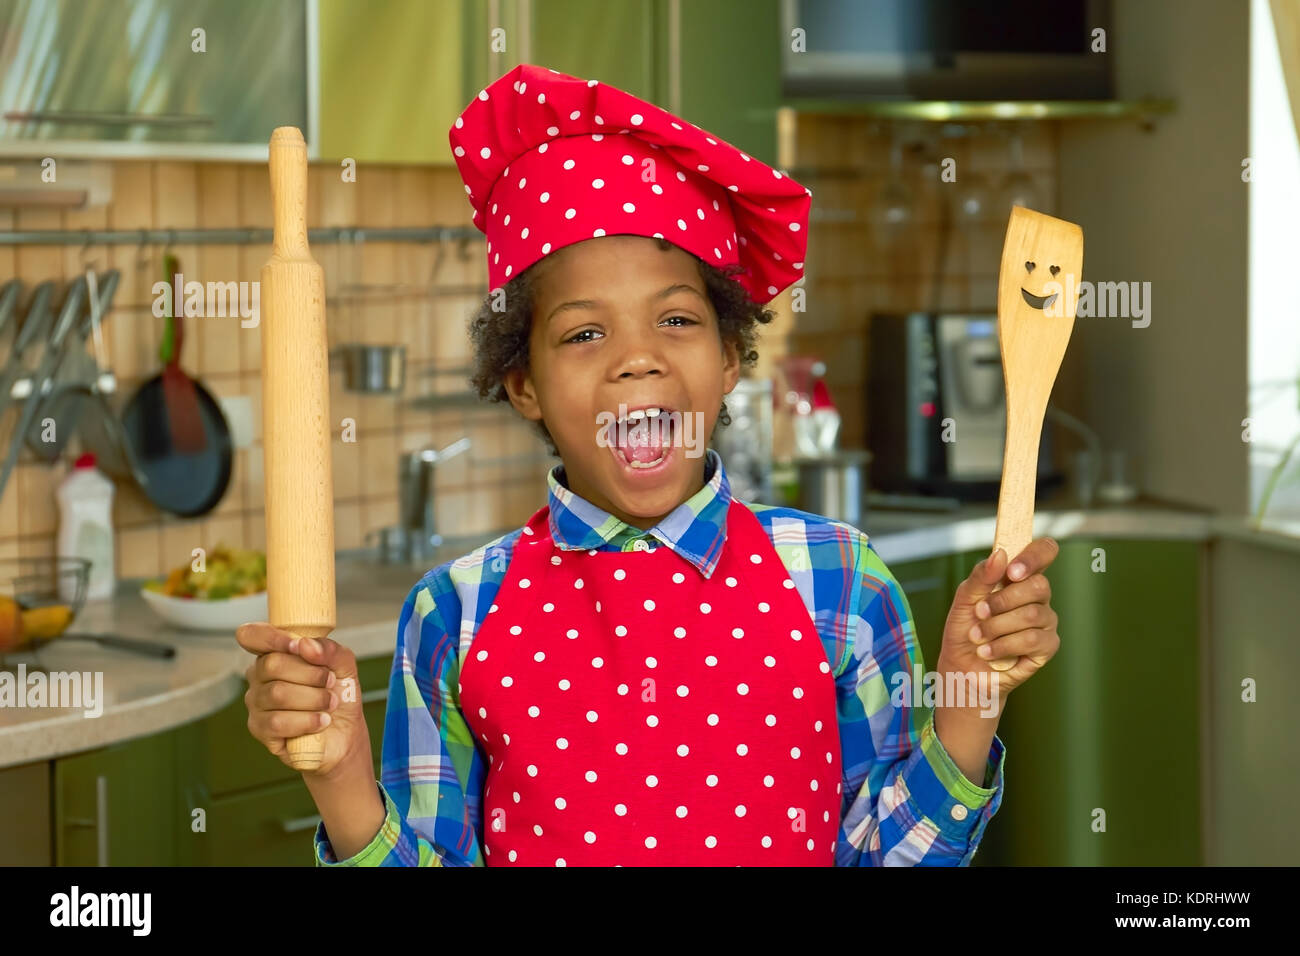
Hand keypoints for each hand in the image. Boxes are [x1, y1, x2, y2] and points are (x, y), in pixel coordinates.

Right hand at [236, 622, 370, 777]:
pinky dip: (306, 721)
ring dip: (313, 699)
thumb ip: (329, 649)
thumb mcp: (344, 666)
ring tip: (330, 704)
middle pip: (272, 664)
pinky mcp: (259, 729)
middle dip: (310, 674)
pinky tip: (321, 721)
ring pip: (277, 694)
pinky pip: (277, 722)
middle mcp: (259, 675)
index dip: (271, 637)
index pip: (251, 635)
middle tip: (330, 683)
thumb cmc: (339, 695)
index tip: (298, 645)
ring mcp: (256, 702)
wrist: (345, 733)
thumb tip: (305, 644)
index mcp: (275, 652)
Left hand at [938, 537, 1060, 697]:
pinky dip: (1002, 645)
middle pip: (1039, 586)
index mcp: (1020, 577)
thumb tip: (1000, 555)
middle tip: (979, 612)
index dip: (1034, 556)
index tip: (1011, 571)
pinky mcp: (1047, 646)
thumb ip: (981, 577)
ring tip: (977, 636)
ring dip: (996, 627)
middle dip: (1002, 601)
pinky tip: (987, 651)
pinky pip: (1031, 640)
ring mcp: (1046, 621)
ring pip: (1031, 615)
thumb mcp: (964, 599)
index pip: (1044, 552)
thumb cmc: (965, 630)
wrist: (962, 668)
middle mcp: (1038, 596)